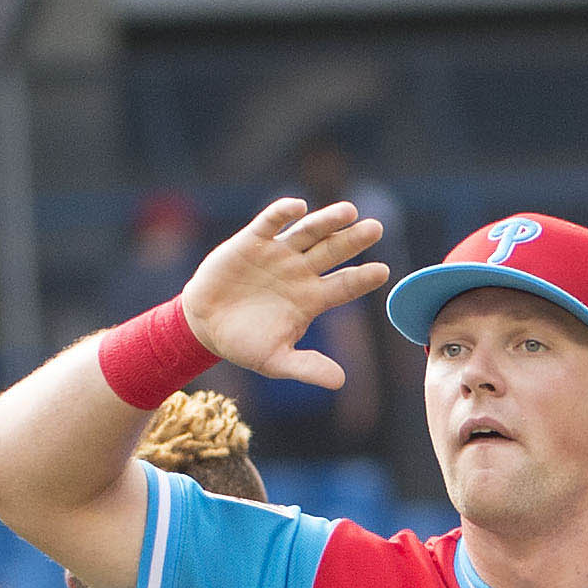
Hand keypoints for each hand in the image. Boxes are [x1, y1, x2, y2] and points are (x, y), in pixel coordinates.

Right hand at [181, 196, 391, 386]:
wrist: (205, 326)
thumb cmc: (244, 344)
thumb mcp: (275, 361)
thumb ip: (306, 368)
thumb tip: (340, 381)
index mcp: (311, 299)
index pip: (344, 286)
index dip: (362, 278)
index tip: (383, 271)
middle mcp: (300, 272)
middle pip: (333, 252)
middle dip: (353, 240)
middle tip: (376, 228)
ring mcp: (278, 254)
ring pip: (308, 232)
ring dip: (327, 221)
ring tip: (349, 211)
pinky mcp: (252, 241)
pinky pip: (270, 222)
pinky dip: (283, 213)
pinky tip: (299, 206)